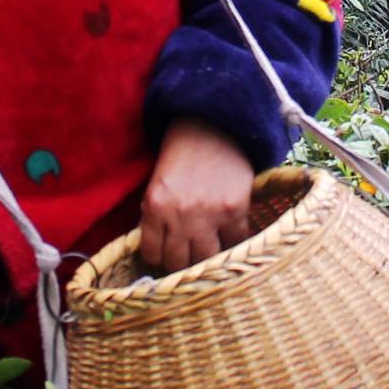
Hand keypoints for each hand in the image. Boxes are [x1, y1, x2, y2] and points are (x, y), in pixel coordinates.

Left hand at [138, 117, 256, 272]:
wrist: (212, 126)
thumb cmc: (181, 153)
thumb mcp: (157, 183)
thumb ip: (156, 215)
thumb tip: (158, 249)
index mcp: (155, 207)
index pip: (152, 254)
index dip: (159, 257)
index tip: (165, 254)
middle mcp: (180, 216)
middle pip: (179, 263)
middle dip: (182, 262)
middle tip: (187, 255)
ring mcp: (209, 215)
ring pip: (206, 259)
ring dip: (207, 257)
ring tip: (208, 249)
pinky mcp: (235, 210)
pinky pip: (235, 242)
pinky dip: (233, 242)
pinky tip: (229, 235)